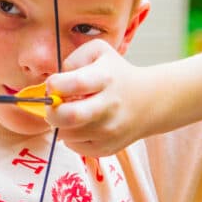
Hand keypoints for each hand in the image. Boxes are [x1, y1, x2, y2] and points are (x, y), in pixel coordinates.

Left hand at [45, 40, 154, 155]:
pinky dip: (70, 136)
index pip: (75, 83)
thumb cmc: (115, 74)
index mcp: (106, 78)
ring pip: (66, 134)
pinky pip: (73, 146)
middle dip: (52, 111)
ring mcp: (109, 131)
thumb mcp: (98, 52)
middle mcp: (109, 106)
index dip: (55, 84)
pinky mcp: (106, 148)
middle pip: (69, 116)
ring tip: (70, 112)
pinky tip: (81, 125)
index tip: (55, 84)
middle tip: (54, 105)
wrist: (149, 101)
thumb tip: (54, 86)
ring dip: (60, 124)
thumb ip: (73, 60)